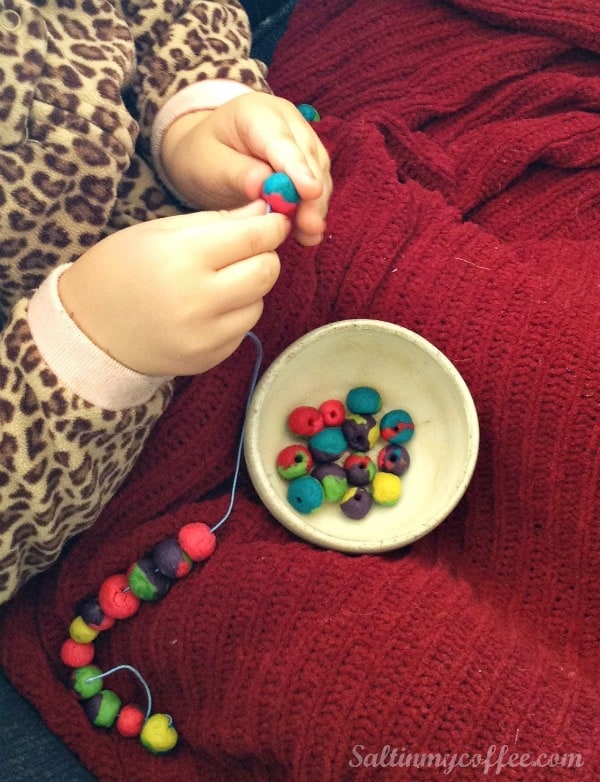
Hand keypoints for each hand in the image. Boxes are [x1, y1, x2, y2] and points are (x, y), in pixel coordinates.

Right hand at [59, 202, 288, 375]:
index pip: (253, 238)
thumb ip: (216, 221)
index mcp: (183, 258)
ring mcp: (206, 336)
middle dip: (266, 255)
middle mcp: (199, 301)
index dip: (272, 226)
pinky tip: (207, 308)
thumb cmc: (120, 269)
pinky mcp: (209, 358)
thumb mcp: (160, 232)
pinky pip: (243, 330)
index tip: (276, 220)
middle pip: (266, 272)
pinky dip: (235, 314)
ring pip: (258, 303)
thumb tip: (263, 211)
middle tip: (250, 249)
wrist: (90, 330)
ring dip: (249, 288)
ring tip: (217, 281)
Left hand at [161, 91, 331, 246]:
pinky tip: (307, 232)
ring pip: (318, 172)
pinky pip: (317, 183)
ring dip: (316, 205)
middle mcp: (286, 120)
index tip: (310, 192)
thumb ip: (237, 174)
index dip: (297, 168)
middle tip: (310, 228)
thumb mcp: (208, 165)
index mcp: (255, 112)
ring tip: (308, 236)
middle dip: (312, 195)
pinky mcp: (307, 159)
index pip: (282, 142)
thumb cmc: (202, 157)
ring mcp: (300, 138)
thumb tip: (264, 186)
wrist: (204, 153)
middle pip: (308, 157)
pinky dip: (314, 208)